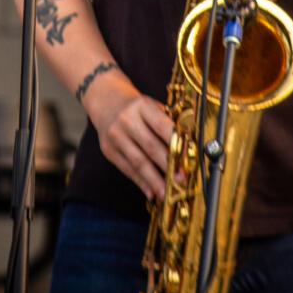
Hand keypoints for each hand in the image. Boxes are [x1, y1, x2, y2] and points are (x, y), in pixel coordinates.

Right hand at [87, 74, 173, 201]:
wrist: (106, 100)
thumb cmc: (136, 107)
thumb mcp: (150, 106)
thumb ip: (165, 124)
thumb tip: (184, 150)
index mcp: (142, 106)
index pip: (161, 126)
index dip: (175, 143)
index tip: (187, 158)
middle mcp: (127, 120)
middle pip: (150, 146)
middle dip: (167, 165)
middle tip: (180, 180)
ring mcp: (115, 136)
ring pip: (138, 162)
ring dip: (154, 180)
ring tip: (166, 192)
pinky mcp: (108, 150)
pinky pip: (126, 169)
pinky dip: (140, 182)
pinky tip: (151, 192)